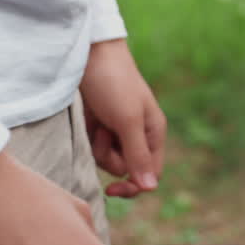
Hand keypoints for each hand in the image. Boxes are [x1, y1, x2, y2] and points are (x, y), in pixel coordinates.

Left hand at [80, 38, 166, 197]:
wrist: (90, 55)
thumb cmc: (114, 84)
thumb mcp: (127, 121)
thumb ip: (138, 154)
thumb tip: (151, 188)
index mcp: (154, 132)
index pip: (150, 174)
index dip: (133, 186)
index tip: (111, 190)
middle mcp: (139, 134)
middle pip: (126, 169)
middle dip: (110, 158)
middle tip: (104, 134)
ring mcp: (118, 130)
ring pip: (108, 160)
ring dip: (98, 147)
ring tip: (97, 122)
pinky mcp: (99, 125)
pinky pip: (94, 148)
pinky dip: (89, 139)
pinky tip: (90, 120)